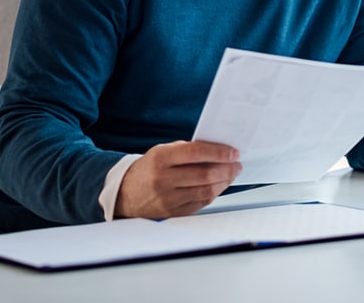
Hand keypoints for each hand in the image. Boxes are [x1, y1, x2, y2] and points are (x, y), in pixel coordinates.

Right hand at [115, 140, 241, 218]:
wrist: (126, 193)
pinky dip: (214, 193)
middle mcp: (162, 179)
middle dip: (227, 168)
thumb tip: (219, 151)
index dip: (219, 152)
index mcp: (160, 158)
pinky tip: (219, 185)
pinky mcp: (172, 213)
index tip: (234, 152)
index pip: (196, 153)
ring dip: (224, 182)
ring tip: (232, 174)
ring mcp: (167, 199)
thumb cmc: (150, 168)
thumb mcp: (163, 151)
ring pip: (206, 191)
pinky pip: (201, 203)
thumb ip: (188, 150)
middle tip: (237, 164)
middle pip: (204, 174)